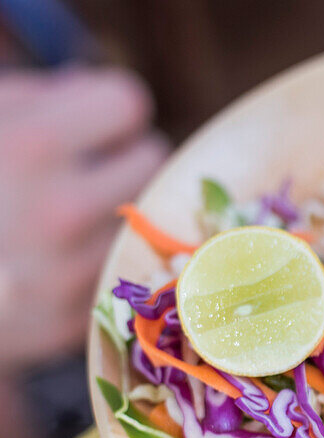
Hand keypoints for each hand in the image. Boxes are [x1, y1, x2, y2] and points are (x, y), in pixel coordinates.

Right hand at [0, 67, 168, 372]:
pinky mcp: (80, 320)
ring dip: (123, 209)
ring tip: (71, 212)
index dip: (102, 110)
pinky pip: (129, 266)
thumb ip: (34, 96)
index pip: (128, 103)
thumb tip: (91, 90)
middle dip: (120, 158)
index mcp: (30, 146)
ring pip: (153, 217)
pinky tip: (63, 258)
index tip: (82, 125)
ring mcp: (74, 274)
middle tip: (79, 170)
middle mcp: (61, 213)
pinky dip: (108, 258)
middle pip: (153, 158)